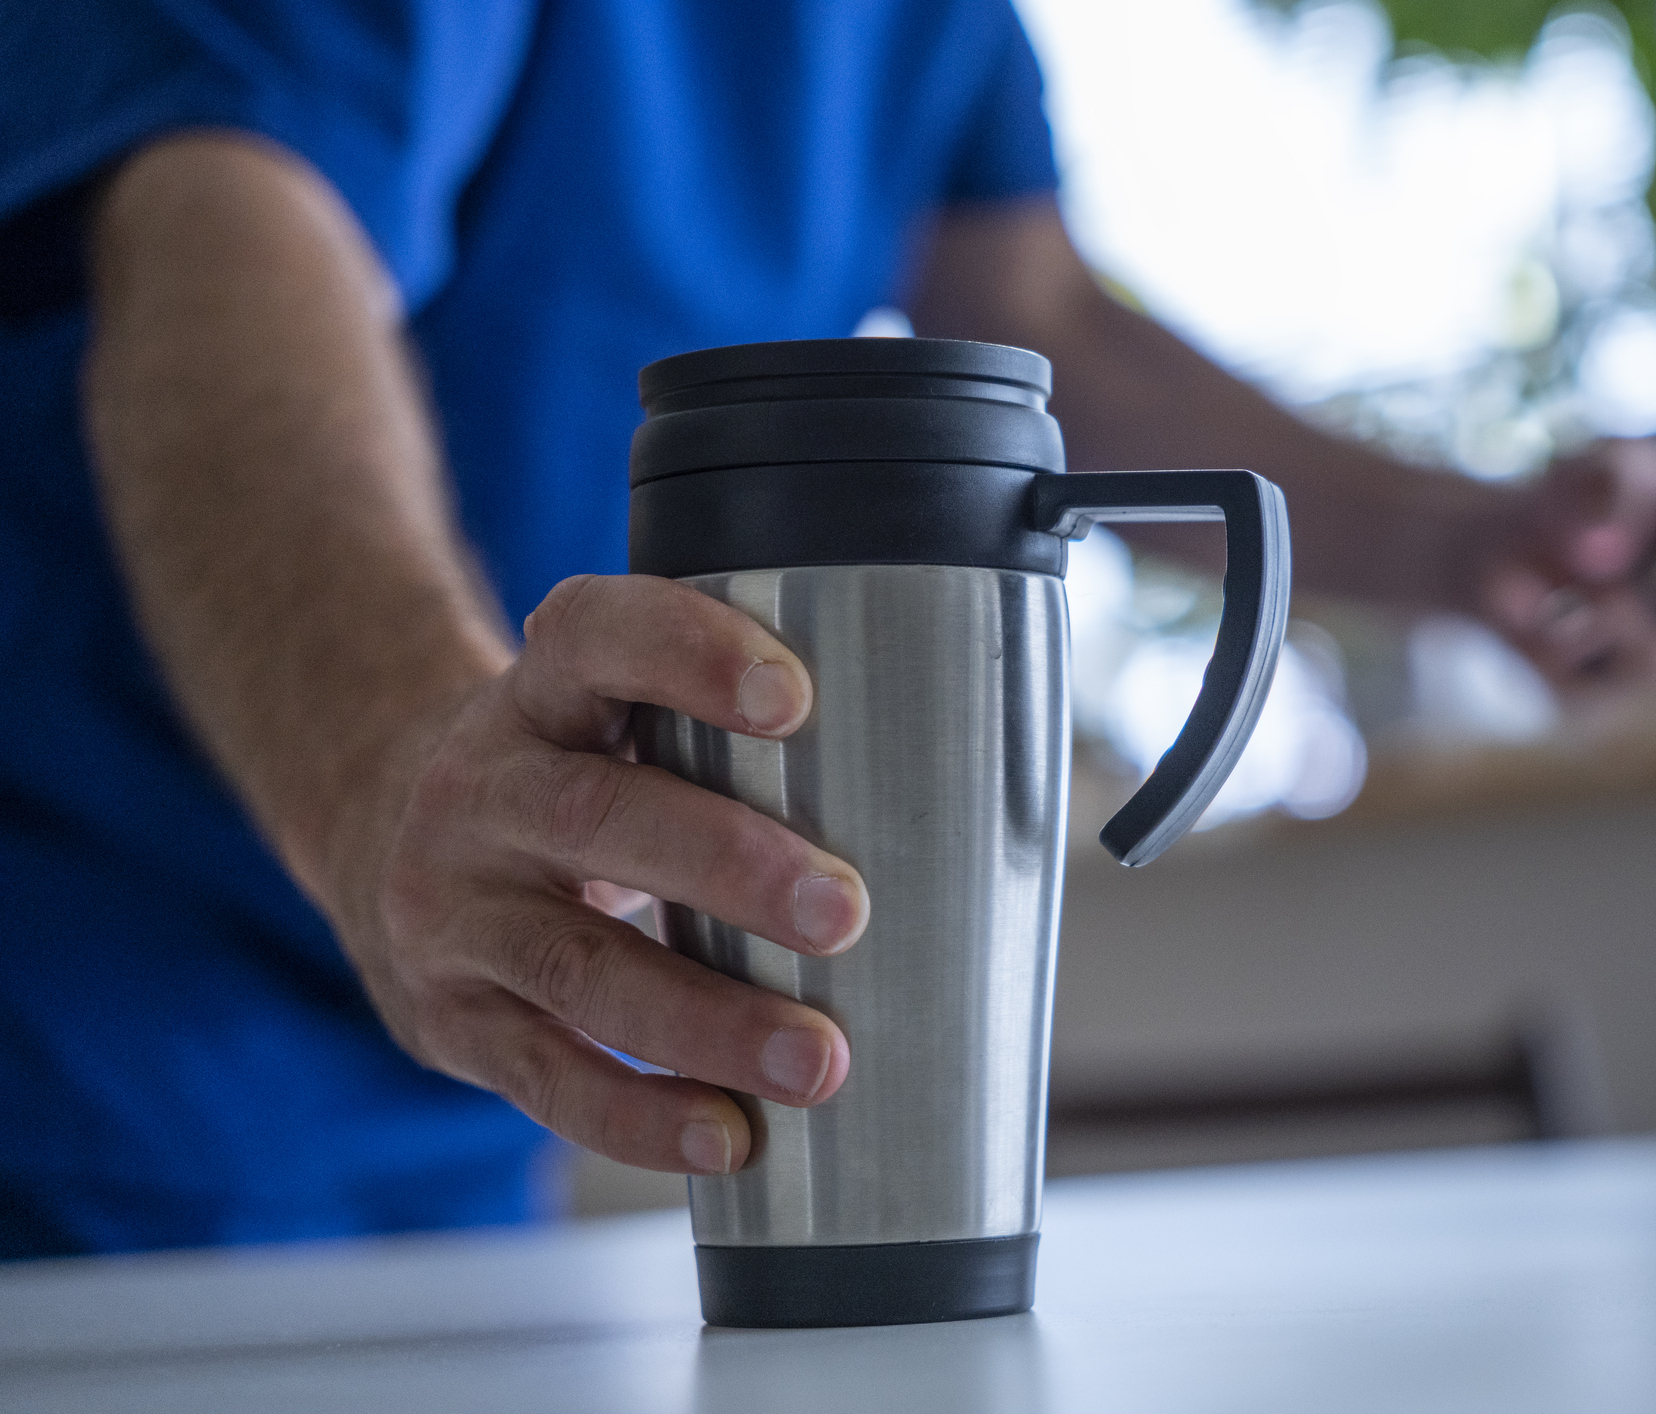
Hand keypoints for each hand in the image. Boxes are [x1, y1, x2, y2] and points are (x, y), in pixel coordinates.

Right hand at [341, 574, 870, 1175]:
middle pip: (596, 818)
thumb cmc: (571, 778)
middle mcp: (482, 792)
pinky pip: (545, 1077)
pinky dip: (641, 1117)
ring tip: (819, 1061)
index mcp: (540, 693)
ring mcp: (454, 912)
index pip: (596, 636)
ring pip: (575, 967)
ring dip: (707, 1021)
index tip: (794, 696)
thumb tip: (953, 792)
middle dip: (728, 865)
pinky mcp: (449, 1018)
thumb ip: (719, 728)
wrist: (382, 847)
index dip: (686, 654)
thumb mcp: (609, 717)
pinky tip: (728, 1138)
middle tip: (844, 910)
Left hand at [1476, 437, 1655, 696]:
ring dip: (1643, 623)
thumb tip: (1603, 553)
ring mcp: (1654, 670)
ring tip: (1603, 591)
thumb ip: (1616, 485)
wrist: (1490, 549)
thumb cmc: (1577, 502)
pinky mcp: (1587, 705)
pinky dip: (1549, 638)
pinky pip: (1584, 690)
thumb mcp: (1599, 465)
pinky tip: (1516, 597)